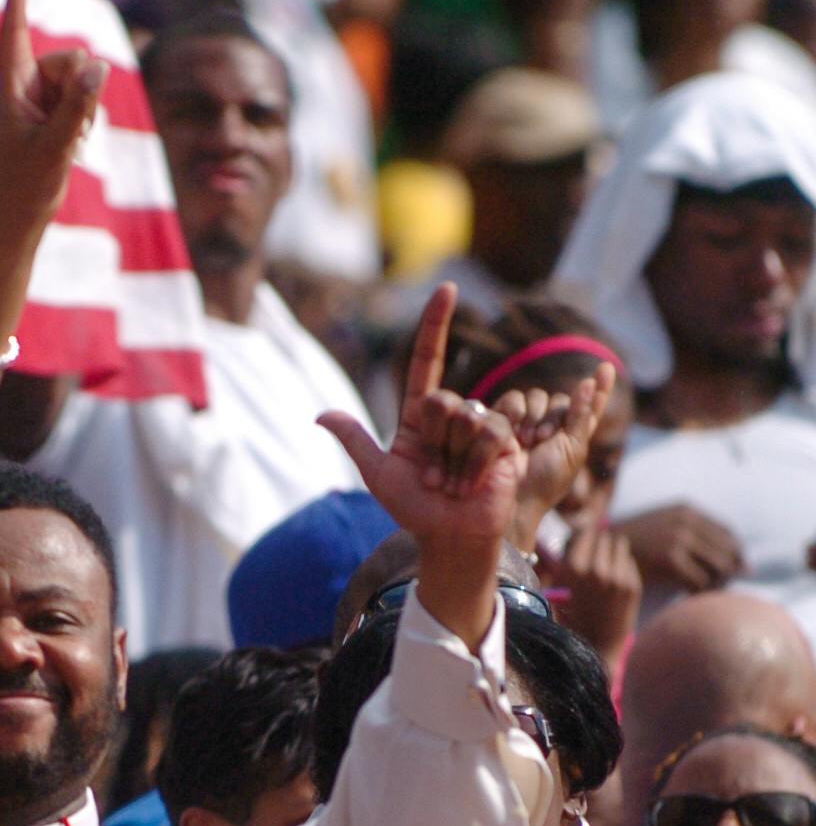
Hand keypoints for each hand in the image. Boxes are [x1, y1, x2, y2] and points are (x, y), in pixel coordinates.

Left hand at [0, 0, 106, 239]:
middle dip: (80, 84)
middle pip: (68, 57)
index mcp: (11, 89)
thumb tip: (99, 66)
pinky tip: (75, 143)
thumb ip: (77, 106)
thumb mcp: (55, 146)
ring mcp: (40, 99)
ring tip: (69, 140)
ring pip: (80, 77)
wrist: (21, 217)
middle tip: (72, 126)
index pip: (13, 33)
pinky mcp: (54, 111)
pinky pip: (84, 96)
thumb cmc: (27, 186)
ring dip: (85, 106)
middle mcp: (24, 87)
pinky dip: (87, 117)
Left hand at [319, 285, 530, 544]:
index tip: (446, 288)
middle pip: (440, 400)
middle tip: (432, 474)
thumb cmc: (413, 508)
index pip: (428, 359)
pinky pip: (487, 434)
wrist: (447, 536)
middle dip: (431, 442)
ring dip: (451, 459)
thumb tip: (319, 416)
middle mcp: (452, 415)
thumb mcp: (377, 473)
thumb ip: (354, 439)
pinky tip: (471, 484)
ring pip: (464, 417)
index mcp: (420, 415)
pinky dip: (472, 464)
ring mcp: (480, 426)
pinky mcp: (505, 443)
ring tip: (452, 482)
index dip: (436, 323)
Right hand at [491, 383, 610, 550]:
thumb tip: (587, 381)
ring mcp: (527, 421)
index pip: (590, 403)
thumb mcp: (573, 448)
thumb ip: (581, 415)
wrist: (512, 495)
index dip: (600, 386)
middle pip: (560, 399)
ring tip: (527, 441)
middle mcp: (552, 424)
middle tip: (543, 439)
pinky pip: (513, 399)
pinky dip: (515, 411)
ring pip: (536, 397)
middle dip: (554, 416)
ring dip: (535, 416)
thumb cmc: (547, 479)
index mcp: (574, 432)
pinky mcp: (504, 418)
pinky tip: (513, 431)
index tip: (606, 367)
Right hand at [544, 527, 640, 668]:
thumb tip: (578, 529)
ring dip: (613, 551)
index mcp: (572, 569)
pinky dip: (623, 566)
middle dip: (599, 543)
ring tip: (607, 566)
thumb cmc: (573, 615)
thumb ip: (566, 558)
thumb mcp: (561, 585)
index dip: (583, 537)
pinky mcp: (633, 585)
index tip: (583, 544)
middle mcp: (595, 570)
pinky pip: (629, 561)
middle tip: (596, 557)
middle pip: (602, 536)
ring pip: (619, 544)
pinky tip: (616, 581)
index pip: (583, 533)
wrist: (596, 647)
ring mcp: (617, 577)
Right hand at [616, 503, 742, 592]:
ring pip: (719, 568)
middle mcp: (686, 521)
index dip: (736, 555)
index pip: (729, 534)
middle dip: (728, 572)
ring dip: (716, 583)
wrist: (600, 545)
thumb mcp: (664, 526)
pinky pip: (700, 581)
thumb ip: (695, 535)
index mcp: (686, 510)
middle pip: (729, 552)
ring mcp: (677, 538)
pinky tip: (688, 594)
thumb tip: (740, 561)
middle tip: (717, 585)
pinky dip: (699, 592)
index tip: (733, 570)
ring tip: (702, 590)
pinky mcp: (669, 558)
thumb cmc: (634, 541)